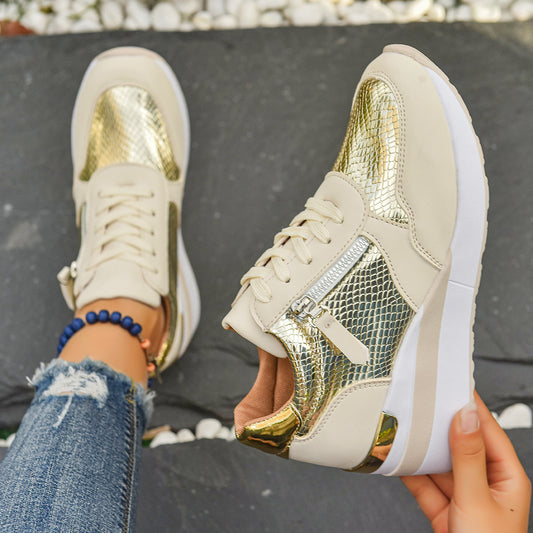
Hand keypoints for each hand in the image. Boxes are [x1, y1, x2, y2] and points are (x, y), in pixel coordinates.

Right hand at [401, 392, 530, 532]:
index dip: (469, 406)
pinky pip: (424, 483)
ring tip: (404, 429)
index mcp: (507, 478)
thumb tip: (464, 416)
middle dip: (438, 426)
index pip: (486, 431)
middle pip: (459, 445)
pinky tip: (398, 458)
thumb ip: (467, 457)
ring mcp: (463, 497)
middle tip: (421, 403)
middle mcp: (485, 484)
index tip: (451, 384)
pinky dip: (410, 472)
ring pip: (439, 463)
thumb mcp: (477, 501)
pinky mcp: (443, 510)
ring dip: (421, 450)